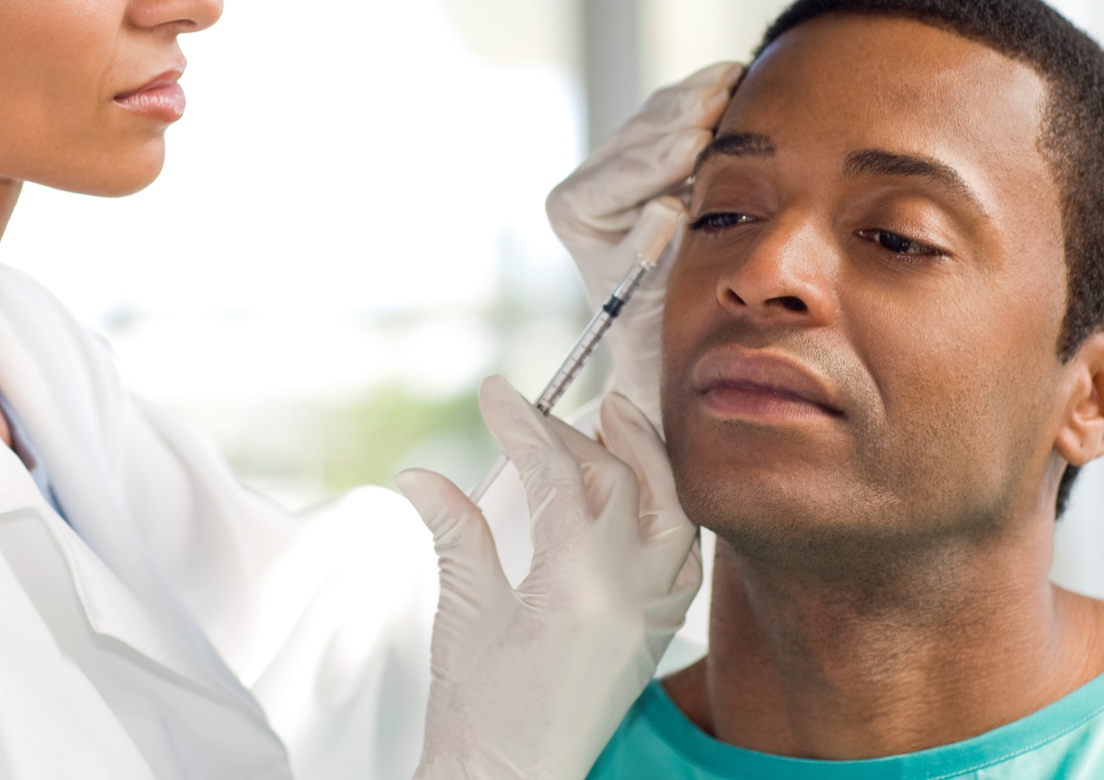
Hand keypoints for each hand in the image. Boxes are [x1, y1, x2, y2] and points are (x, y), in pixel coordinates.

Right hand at [397, 376, 702, 779]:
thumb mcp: (462, 609)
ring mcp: (650, 616)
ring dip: (648, 459)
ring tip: (618, 418)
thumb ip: (455, 530)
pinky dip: (670, 516)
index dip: (523, 424)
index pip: (556, 474)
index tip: (495, 393)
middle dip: (576, 433)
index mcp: (576, 584)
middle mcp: (628, 594)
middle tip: (538, 410)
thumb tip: (419, 474)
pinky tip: (647, 493)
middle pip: (617, 481)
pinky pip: (684, 560)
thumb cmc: (480, 712)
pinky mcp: (654, 636)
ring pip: (673, 513)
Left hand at [546, 61, 743, 423]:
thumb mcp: (645, 288)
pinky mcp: (647, 146)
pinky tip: (735, 76)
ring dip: (694, 95)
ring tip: (732, 77)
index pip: (616, 178)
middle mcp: (588, 178)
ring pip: (653, 117)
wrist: (660, 320)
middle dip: (679, 115)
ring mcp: (616, 158)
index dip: (658, 160)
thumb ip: (648, 246)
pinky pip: (672, 113)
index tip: (697, 143)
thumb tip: (666, 205)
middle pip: (635, 136)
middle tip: (720, 95)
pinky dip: (703, 94)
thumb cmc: (651, 313)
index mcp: (574, 211)